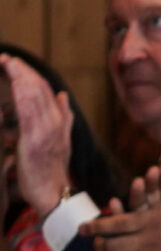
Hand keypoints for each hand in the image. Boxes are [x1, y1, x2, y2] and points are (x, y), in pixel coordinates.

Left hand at [5, 57, 73, 218]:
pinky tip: (14, 82)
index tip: (15, 63)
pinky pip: (28, 111)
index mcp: (60, 121)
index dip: (30, 74)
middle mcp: (55, 123)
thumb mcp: (62, 140)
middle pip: (39, 88)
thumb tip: (63, 95)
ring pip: (34, 95)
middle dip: (22, 70)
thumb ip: (64, 116)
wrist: (53, 192)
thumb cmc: (51, 168)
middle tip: (6, 58)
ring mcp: (46, 130)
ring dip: (19, 76)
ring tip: (7, 63)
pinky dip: (22, 94)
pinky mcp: (34, 140)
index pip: (46, 89)